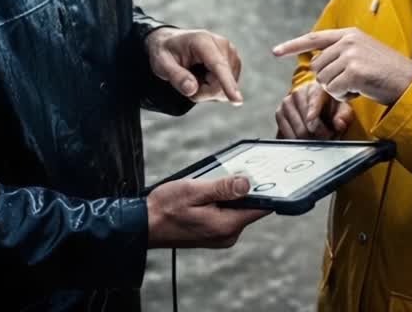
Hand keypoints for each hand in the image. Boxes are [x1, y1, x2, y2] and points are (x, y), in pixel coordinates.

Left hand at [146, 28, 243, 104]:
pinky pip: (228, 88)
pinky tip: (205, 76)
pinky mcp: (235, 63)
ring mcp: (231, 54)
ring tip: (195, 76)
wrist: (173, 42)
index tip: (237, 100)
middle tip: (186, 82)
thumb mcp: (161, 63)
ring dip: (207, 90)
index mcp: (203, 41)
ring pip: (224, 89)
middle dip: (202, 92)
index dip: (227, 84)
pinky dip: (213, 88)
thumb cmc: (167, 52)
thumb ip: (176, 76)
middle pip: (219, 85)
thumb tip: (192, 89)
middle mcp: (223, 45)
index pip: (218, 66)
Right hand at [146, 176, 269, 248]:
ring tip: (209, 185)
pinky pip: (227, 214)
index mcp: (227, 225)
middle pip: (250, 207)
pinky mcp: (215, 234)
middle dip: (242, 189)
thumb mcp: (194, 190)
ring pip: (238, 209)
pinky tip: (206, 194)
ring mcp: (222, 236)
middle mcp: (228, 235)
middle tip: (226, 174)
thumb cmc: (165, 208)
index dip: (266, 190)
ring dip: (229, 195)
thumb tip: (247, 184)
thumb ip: (222, 188)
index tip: (264, 174)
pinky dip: (222, 202)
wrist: (145, 225)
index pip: (261, 208)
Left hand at [272, 28, 411, 105]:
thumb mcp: (364, 54)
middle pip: (317, 67)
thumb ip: (341, 54)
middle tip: (352, 83)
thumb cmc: (388, 74)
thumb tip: (316, 65)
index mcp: (350, 34)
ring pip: (324, 80)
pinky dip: (344, 97)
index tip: (275, 52)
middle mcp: (348, 41)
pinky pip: (334, 91)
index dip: (292, 46)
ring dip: (338, 90)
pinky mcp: (354, 71)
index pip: (314, 38)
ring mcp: (351, 55)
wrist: (410, 83)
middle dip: (329, 80)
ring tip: (359, 85)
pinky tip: (361, 91)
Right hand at [275, 82, 353, 139]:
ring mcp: (287, 103)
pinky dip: (299, 141)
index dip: (313, 112)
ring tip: (318, 137)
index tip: (312, 123)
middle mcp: (298, 93)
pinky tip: (306, 138)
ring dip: (310, 139)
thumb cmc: (331, 106)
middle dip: (319, 134)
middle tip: (328, 137)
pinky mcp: (279, 114)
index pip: (314, 99)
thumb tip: (339, 124)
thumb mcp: (343, 109)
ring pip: (298, 130)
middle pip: (306, 120)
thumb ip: (344, 116)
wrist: (317, 104)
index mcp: (316, 88)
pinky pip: (288, 135)